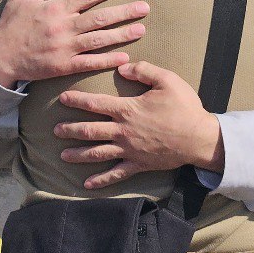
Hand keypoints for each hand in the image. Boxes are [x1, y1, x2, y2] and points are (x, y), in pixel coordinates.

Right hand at [0, 0, 148, 88]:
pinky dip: (107, 61)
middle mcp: (63, 27)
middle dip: (124, 12)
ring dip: (121, 35)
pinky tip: (124, 56)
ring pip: (98, 41)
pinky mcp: (63, 67)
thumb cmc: (12, 23)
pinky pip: (89, 63)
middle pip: (99, 18)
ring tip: (141, 30)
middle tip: (145, 8)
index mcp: (55, 8)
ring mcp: (64, 48)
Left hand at [55, 61, 223, 189]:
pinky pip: (116, 174)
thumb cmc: (184, 107)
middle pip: (90, 131)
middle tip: (54, 130)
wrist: (199, 138)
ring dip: (78, 154)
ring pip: (97, 153)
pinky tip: (86, 184)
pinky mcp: (138, 164)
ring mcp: (129, 150)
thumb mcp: (167, 80)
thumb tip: (122, 68)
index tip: (62, 98)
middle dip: (70, 130)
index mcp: (127, 109)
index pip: (95, 104)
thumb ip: (144, 71)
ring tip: (62, 155)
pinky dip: (100, 180)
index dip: (77, 100)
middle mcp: (123, 131)